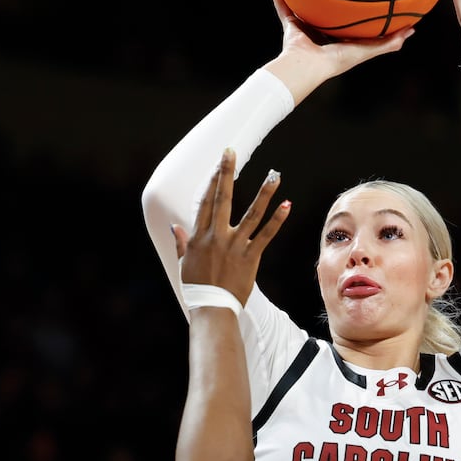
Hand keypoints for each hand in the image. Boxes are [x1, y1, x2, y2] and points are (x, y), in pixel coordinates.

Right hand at [174, 148, 289, 305]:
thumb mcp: (183, 263)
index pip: (205, 201)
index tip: (217, 163)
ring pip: (251, 213)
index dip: (211, 180)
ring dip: (264, 193)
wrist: (212, 309)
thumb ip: (181, 243)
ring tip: (274, 174)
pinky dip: (277, 220)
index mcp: (198, 236)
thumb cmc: (196, 288)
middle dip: (226, 173)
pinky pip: (266, 235)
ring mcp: (234, 245)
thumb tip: (174, 226)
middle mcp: (216, 236)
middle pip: (222, 198)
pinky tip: (286, 205)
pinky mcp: (250, 257)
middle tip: (231, 152)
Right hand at [265, 0, 413, 104]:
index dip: (355, 7)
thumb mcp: (366, 49)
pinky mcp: (289, 25)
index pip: (348, 20)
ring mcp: (303, 28)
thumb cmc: (337, 60)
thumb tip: (411, 30)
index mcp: (338, 39)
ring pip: (302, 4)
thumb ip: (387, 42)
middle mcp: (320, 32)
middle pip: (325, 9)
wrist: (308, 67)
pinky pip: (281, 3)